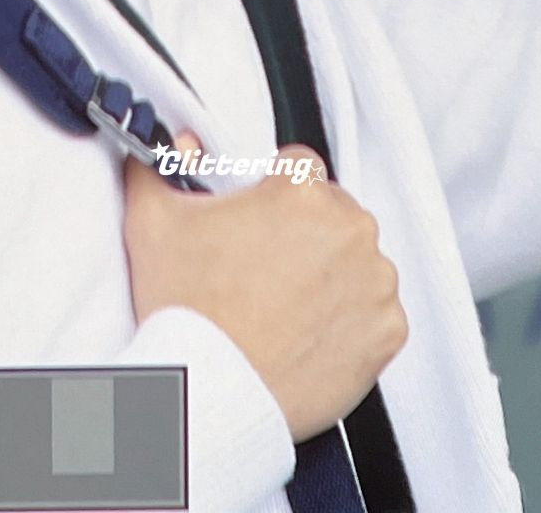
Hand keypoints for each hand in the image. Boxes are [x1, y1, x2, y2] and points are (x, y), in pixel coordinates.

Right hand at [122, 131, 409, 443]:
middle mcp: (348, 228)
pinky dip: (351, 320)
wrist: (210, 396)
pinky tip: (310, 331)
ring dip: (331, 273)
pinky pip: (376, 311)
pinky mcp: (387, 329)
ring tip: (285, 305)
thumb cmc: (186, 313)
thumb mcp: (152, 223)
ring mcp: (374, 280)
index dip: (273, 191)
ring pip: (357, 258)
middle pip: (332, 211)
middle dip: (304, 231)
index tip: (259, 219)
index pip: (299, 166)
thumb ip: (158, 166)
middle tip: (265, 268)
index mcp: (300, 190)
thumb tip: (165, 144)